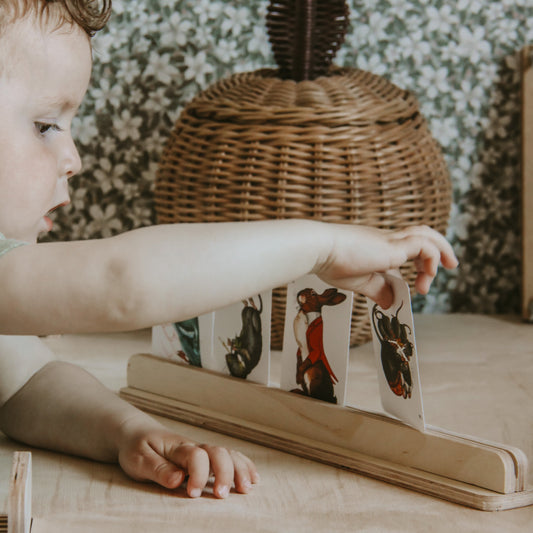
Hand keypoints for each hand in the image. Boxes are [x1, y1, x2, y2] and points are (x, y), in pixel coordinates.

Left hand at [117, 424, 258, 498]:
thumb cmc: (137, 447)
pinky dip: (244, 465)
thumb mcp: (138, 459)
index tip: (191, 494)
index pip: (195, 455)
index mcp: (177, 447)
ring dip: (239, 469)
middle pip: (218, 452)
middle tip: (221, 496)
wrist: (137, 433)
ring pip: (228, 454)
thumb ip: (158, 469)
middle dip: (224, 473)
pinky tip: (253, 478)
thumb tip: (177, 479)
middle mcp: (194, 447)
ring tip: (246, 489)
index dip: (197, 474)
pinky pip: (230, 457)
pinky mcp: (207, 457)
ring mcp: (203, 451)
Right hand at [314, 224, 457, 307]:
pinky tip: (428, 275)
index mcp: (377, 246)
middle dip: (439, 248)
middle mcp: (386, 239)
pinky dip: (431, 257)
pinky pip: (423, 246)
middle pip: (421, 234)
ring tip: (449, 266)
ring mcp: (390, 240)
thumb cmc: (330, 263)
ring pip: (426, 235)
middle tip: (449, 264)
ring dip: (441, 250)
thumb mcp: (358, 282)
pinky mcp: (392, 246)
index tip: (419, 285)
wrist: (319, 249)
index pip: (406, 248)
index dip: (418, 263)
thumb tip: (391, 303)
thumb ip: (377, 290)